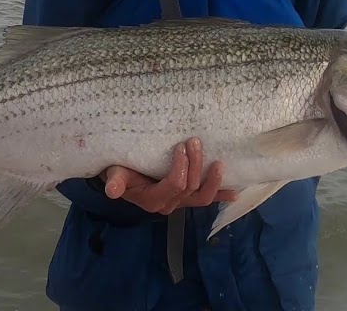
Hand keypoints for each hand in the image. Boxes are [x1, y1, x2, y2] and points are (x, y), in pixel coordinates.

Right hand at [99, 137, 238, 213]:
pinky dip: (220, 196)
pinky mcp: (186, 198)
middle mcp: (168, 205)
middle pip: (190, 188)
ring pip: (202, 198)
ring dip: (213, 182)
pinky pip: (205, 199)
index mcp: (152, 200)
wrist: (120, 178)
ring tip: (219, 164)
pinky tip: (234, 194)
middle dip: (195, 164)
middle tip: (195, 142)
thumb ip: (116, 181)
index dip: (181, 167)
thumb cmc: (118, 171)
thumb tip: (112, 190)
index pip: (174, 185)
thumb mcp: (114, 173)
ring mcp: (179, 203)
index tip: (181, 146)